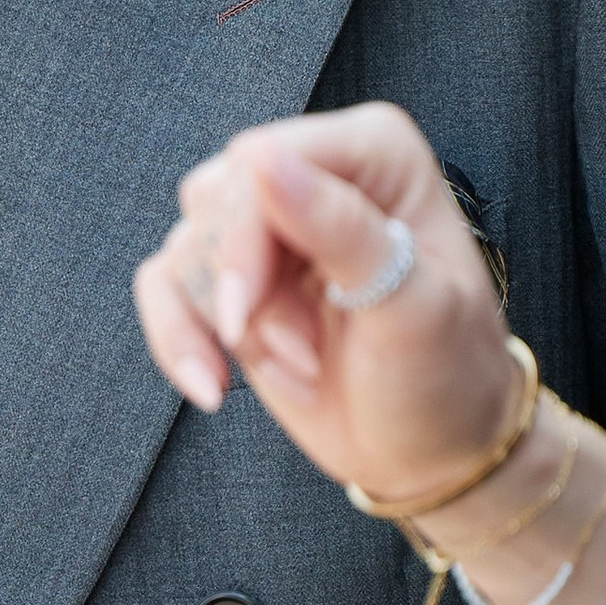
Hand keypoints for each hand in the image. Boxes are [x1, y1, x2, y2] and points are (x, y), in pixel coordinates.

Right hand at [133, 102, 518, 510]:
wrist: (428, 449)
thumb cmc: (444, 372)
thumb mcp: (412, 307)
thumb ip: (340, 227)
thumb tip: (262, 159)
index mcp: (374, 155)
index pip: (263, 159)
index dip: (243, 238)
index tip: (249, 312)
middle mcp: (316, 174)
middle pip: (214, 198)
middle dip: (243, 289)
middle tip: (306, 350)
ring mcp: (268, 226)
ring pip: (185, 246)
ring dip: (230, 326)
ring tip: (302, 364)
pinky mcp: (229, 276)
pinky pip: (161, 284)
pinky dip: (179, 340)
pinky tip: (212, 385)